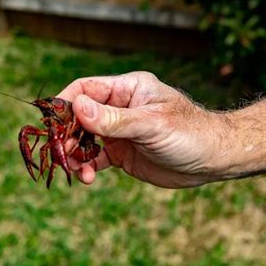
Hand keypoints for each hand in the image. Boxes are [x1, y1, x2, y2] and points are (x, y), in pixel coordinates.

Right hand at [58, 72, 228, 187]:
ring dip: (75, 153)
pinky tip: (87, 177)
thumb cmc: (190, 133)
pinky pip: (95, 157)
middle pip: (80, 115)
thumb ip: (113, 119)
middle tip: (60, 152)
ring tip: (75, 170)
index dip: (66, 102)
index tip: (51, 122)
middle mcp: (119, 107)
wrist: (213, 160)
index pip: (86, 88)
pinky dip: (87, 167)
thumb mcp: (151, 125)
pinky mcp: (121, 152)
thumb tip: (76, 107)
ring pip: (84, 138)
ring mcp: (119, 130)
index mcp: (127, 89)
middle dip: (67, 134)